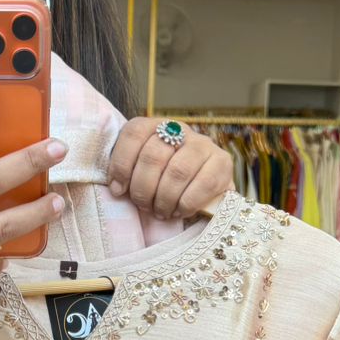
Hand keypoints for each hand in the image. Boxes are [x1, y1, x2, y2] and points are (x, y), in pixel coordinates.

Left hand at [107, 117, 233, 219]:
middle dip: (143, 188)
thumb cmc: (163, 186)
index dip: (121, 164)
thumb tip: (116, 189)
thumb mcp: (142, 175)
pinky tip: (179, 211)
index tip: (118, 191)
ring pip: (177, 171)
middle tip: (143, 206)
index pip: (134, 133)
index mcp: (155, 127)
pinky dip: (186, 204)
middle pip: (153, 155)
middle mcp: (180, 130)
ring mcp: (203, 144)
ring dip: (164, 199)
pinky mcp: (223, 162)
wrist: (204, 194)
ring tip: (160, 212)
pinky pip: (202, 185)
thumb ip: (128, 172)